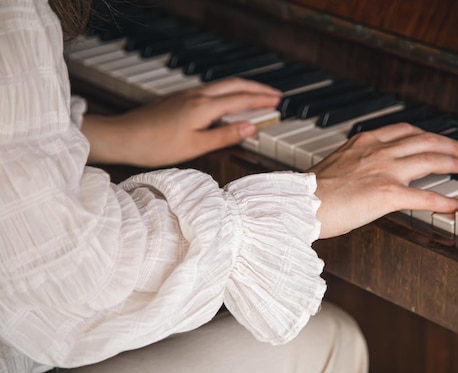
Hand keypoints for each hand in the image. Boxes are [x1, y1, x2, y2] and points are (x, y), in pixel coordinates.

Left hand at [83, 78, 281, 166]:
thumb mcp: (195, 146)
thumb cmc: (155, 145)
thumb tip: (250, 128)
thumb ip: (225, 136)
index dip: (262, 100)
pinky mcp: (179, 99)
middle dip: (257, 87)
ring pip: (222, 85)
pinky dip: (228, 91)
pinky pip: (211, 90)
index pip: (241, 99)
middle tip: (275, 94)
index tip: (279, 101)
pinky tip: (228, 100)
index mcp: (204, 107)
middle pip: (234, 84)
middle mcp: (197, 96)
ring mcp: (186, 95)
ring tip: (257, 95)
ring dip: (243, 88)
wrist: (122, 137)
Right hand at [309, 123, 457, 238]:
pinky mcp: (388, 194)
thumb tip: (365, 172)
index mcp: (365, 141)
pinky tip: (457, 205)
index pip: (404, 130)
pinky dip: (446, 202)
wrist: (301, 203)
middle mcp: (379, 151)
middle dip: (448, 144)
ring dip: (453, 163)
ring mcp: (386, 171)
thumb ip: (356, 161)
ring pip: (431, 160)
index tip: (436, 138)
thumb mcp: (337, 162)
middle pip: (425, 140)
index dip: (426, 134)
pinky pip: (425, 197)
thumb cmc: (312, 190)